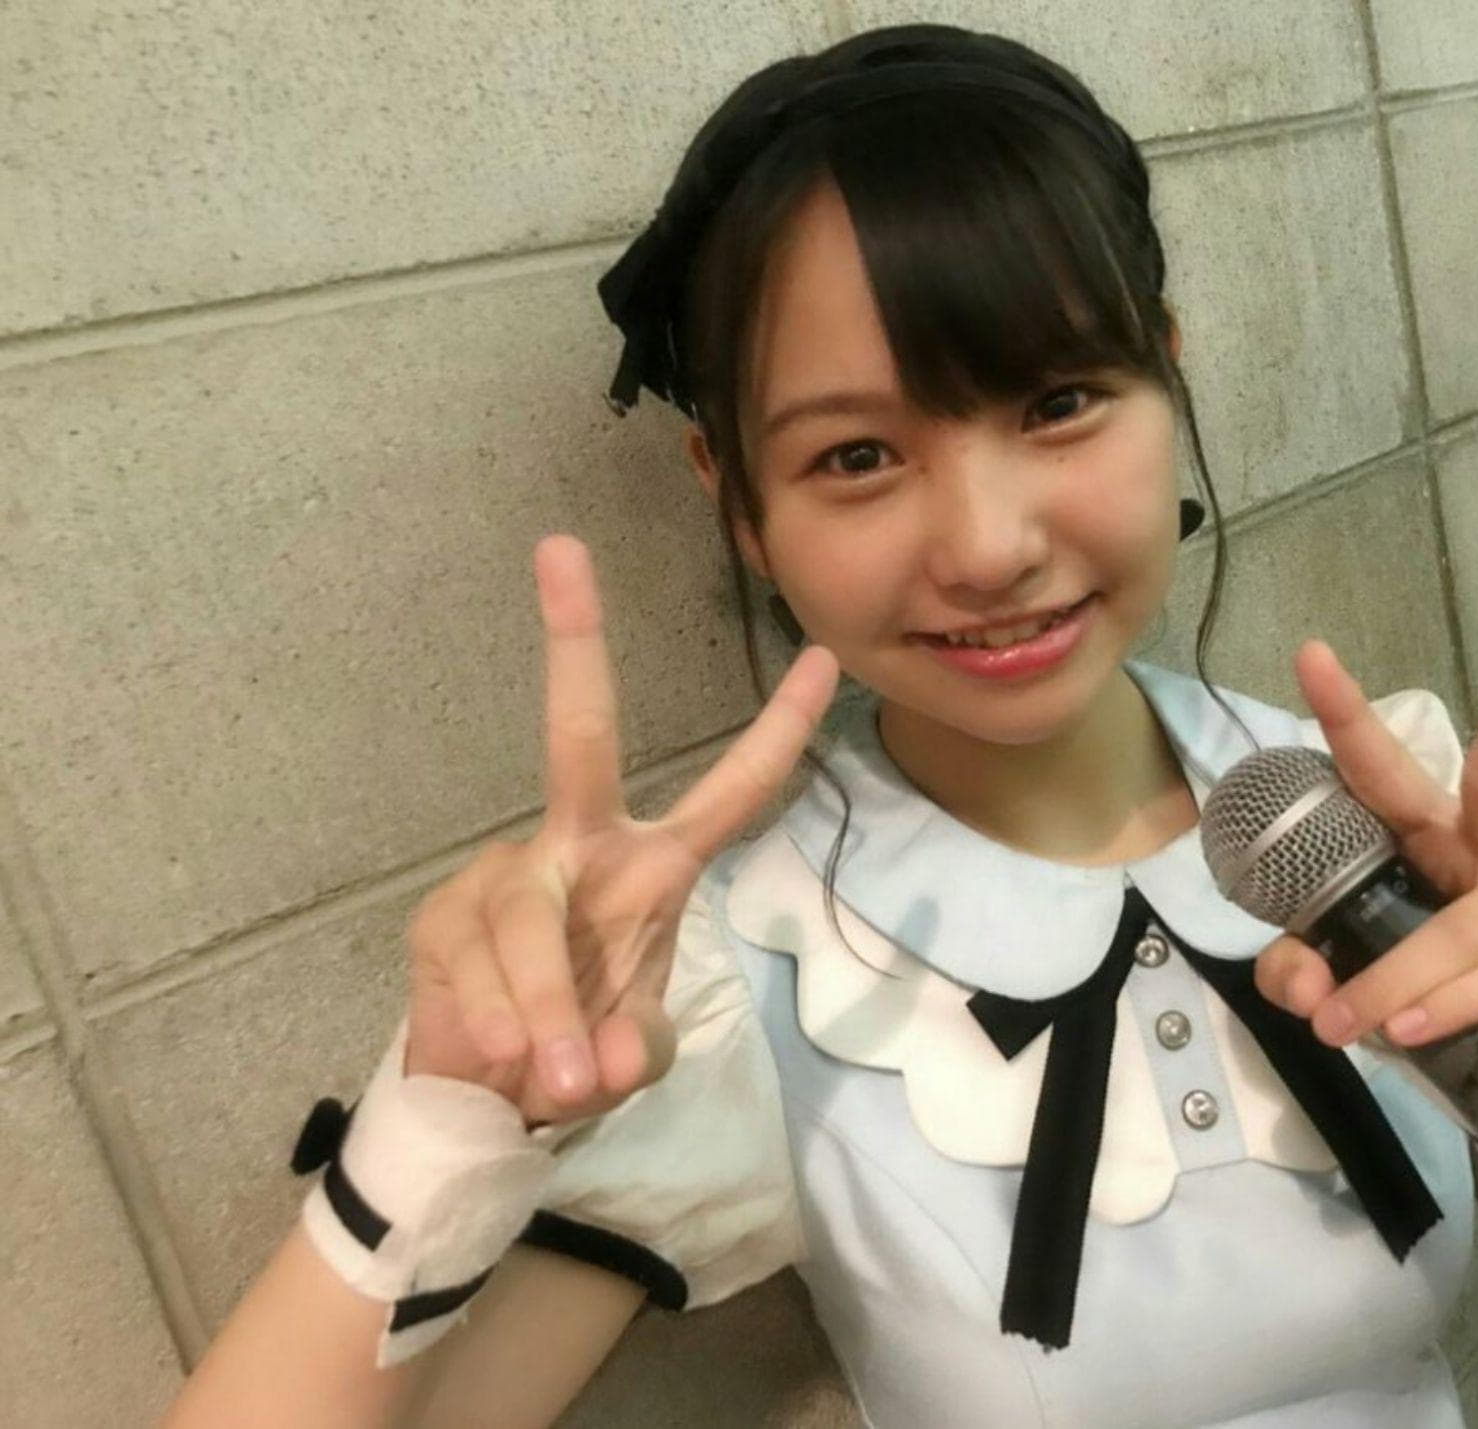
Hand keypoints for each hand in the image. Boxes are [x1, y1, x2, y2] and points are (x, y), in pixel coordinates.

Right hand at [403, 535, 837, 1125]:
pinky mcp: (441, 915)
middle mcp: (582, 846)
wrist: (486, 1103)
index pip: (731, 791)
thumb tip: (594, 1059)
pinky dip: (501, 1024)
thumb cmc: (578, 1052)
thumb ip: (631, 1050)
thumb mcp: (631, 1055)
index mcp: (653, 866)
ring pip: (529, 914)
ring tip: (559, 1083)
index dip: (779, 731)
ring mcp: (508, 872)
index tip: (824, 657)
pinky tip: (505, 1058)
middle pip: (580, 741)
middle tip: (562, 551)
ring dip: (547, 1006)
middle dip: (574, 645)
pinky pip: (476, 962)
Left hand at [1251, 620, 1477, 1056]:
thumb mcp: (1349, 974)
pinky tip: (1410, 1030)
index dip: (1347, 715)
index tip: (1310, 654)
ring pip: (1464, 928)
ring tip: (1344, 1024)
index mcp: (1436, 831)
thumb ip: (1304, 972)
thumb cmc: (1432, 984)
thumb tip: (1305, 989)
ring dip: (1397, 977)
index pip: (1386, 768)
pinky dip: (1447, 1007)